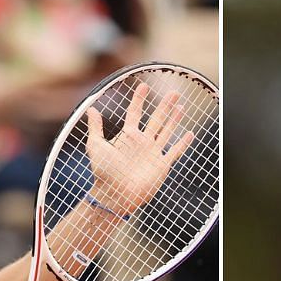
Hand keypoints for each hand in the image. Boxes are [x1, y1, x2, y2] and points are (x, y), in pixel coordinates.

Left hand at [85, 82, 194, 215]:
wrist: (116, 195)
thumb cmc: (103, 172)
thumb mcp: (96, 146)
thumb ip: (95, 128)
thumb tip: (91, 109)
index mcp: (128, 136)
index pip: (135, 112)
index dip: (139, 99)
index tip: (143, 85)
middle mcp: (142, 142)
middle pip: (157, 119)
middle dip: (165, 105)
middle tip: (174, 92)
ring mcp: (153, 153)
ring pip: (167, 131)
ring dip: (174, 119)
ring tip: (181, 106)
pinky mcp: (161, 165)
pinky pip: (175, 151)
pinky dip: (183, 143)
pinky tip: (189, 134)